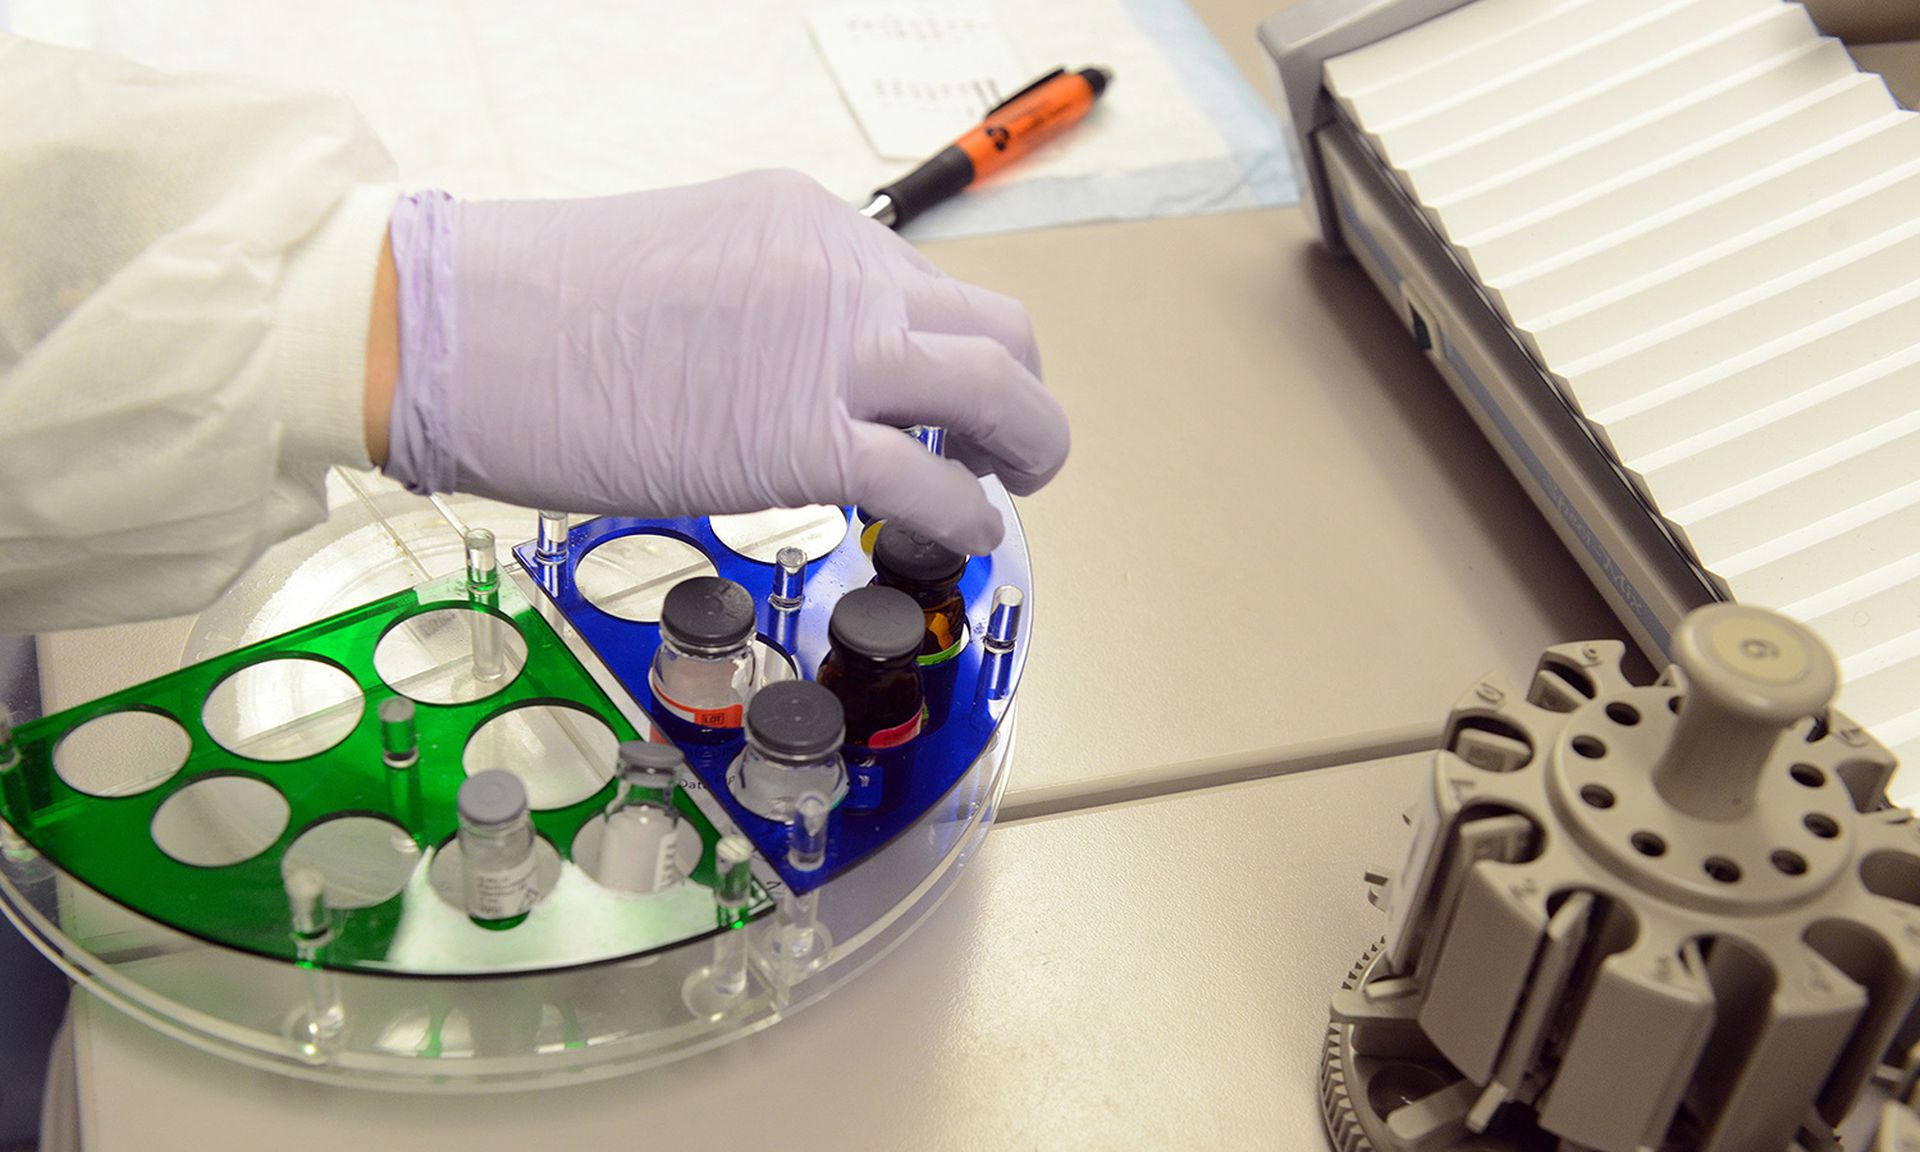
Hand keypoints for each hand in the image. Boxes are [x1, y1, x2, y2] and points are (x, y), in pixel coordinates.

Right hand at [375, 170, 1067, 553]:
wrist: (456, 329)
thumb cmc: (534, 310)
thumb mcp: (684, 268)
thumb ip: (766, 312)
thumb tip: (798, 378)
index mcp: (804, 224)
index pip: (924, 288)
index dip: (947, 356)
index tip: (938, 402)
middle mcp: (837, 272)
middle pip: (996, 325)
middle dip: (1022, 393)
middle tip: (1004, 444)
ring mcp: (829, 350)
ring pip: (999, 390)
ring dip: (1027, 448)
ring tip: (1007, 488)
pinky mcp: (803, 439)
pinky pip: (933, 481)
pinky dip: (968, 516)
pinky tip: (961, 535)